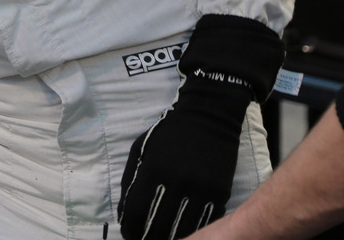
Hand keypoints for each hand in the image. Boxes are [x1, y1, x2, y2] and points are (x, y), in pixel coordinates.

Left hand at [118, 74, 250, 238]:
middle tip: (146, 237)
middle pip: (158, 227)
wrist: (209, 116)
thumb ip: (130, 180)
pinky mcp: (219, 192)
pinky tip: (185, 231)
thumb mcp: (141, 149)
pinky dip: (194, 230)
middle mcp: (176, 182)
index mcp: (153, 171)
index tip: (130, 233)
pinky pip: (204, 222)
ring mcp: (200, 189)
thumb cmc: (170, 133)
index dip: (130, 229)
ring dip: (171, 237)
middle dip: (148, 237)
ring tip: (164, 237)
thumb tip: (124, 213)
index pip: (136, 213)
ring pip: (182, 230)